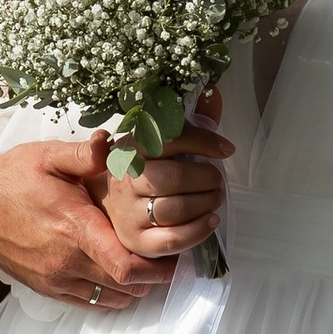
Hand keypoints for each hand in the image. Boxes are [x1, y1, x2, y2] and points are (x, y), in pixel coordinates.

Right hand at [0, 137, 178, 309]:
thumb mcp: (47, 156)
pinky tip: (123, 276)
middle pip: (125, 286)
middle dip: (156, 276)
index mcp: (73, 227)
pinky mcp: (47, 288)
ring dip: (136, 287)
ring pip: (111, 299)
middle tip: (173, 258)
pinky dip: (113, 295)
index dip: (158, 267)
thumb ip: (84, 154)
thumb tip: (113, 143)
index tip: (179, 254)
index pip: (125, 264)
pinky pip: (90, 302)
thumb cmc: (10, 177)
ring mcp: (55, 279)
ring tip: (151, 266)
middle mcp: (65, 260)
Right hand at [101, 111, 233, 261]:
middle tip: (218, 179)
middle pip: (173, 177)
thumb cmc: (141, 169)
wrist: (105, 204)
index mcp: (128, 149)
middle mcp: (123, 180)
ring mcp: (127, 213)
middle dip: (206, 178)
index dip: (203, 142)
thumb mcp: (156, 139)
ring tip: (216, 197)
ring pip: (174, 209)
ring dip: (205, 202)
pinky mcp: (136, 240)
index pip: (169, 140)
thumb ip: (185, 117)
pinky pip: (171, 239)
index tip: (227, 149)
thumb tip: (212, 92)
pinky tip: (211, 220)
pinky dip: (197, 231)